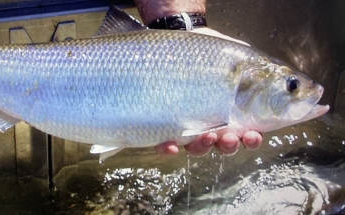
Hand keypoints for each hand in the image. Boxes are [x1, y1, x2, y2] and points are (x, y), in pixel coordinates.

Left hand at [155, 28, 261, 155]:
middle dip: (231, 145)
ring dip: (205, 147)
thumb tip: (296, 84)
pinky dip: (168, 149)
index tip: (255, 135)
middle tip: (233, 137)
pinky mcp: (165, 124)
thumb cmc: (213, 52)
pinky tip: (172, 145)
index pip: (248, 134)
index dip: (252, 140)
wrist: (179, 40)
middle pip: (225, 146)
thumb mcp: (241, 58)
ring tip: (209, 135)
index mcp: (235, 113)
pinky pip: (165, 145)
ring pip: (198, 149)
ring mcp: (188, 125)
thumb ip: (264, 74)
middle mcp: (213, 123)